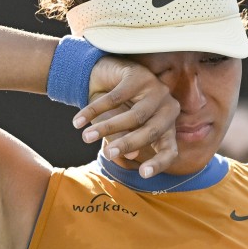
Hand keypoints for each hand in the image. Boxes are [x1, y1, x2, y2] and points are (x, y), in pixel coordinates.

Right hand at [73, 56, 180, 176]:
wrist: (101, 77)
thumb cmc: (113, 109)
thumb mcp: (118, 130)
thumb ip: (124, 141)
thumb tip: (131, 157)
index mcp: (167, 127)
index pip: (169, 150)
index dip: (158, 163)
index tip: (143, 174)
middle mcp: (168, 108)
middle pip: (151, 132)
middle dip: (128, 144)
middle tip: (108, 154)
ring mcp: (156, 89)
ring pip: (135, 116)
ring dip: (107, 128)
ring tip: (86, 137)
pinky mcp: (139, 75)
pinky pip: (116, 97)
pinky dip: (94, 110)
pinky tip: (78, 121)